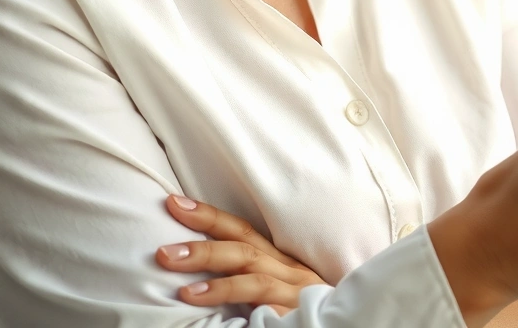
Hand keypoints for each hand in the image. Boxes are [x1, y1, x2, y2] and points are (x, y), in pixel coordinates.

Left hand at [155, 194, 327, 313]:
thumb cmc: (310, 314)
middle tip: (166, 236)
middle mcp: (289, 270)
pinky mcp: (296, 313)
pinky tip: (197, 298)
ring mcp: (294, 291)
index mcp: (283, 262)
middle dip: (204, 233)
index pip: (244, 230)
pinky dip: (227, 295)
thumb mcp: (281, 294)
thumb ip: (252, 281)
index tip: (175, 203)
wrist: (352, 326)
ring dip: (209, 264)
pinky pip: (260, 301)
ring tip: (173, 271)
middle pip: (244, 242)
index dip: (209, 215)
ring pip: (250, 269)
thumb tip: (203, 274)